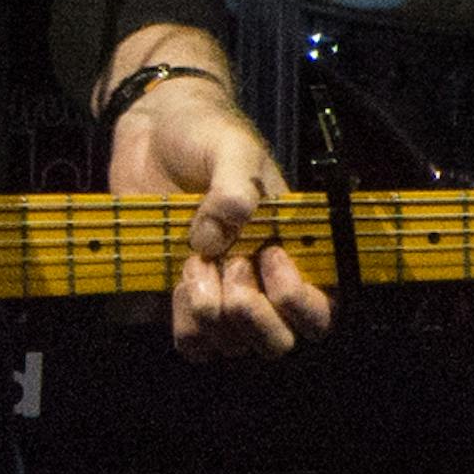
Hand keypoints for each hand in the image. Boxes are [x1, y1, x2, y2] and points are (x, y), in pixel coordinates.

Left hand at [106, 77, 333, 359]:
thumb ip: (233, 186)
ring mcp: (221, 292)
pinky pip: (192, 340)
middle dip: (251, 313)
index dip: (299, 301)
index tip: (269, 255)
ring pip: (231, 345)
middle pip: (277, 341)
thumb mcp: (232, 148)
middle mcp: (261, 281)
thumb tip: (214, 239)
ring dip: (210, 312)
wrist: (154, 129)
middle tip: (228, 264)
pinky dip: (183, 320)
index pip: (319, 310)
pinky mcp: (181, 297)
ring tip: (191, 262)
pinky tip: (174, 278)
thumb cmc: (207, 134)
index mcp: (292, 247)